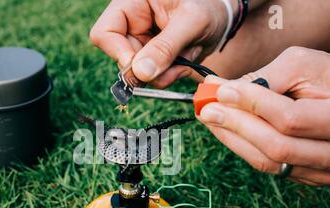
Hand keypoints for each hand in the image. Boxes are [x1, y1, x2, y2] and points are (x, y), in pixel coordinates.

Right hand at [90, 0, 232, 87]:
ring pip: (140, 73)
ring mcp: (143, 44)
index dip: (117, 52)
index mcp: (132, 5)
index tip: (140, 67)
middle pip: (122, 58)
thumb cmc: (209, 6)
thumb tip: (139, 74)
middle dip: (149, 69)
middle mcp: (133, 25)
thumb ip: (165, 47)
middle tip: (174, 68)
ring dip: (164, 73)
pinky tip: (186, 61)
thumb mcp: (191, 22)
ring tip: (186, 58)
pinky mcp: (154, 58)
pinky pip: (155, 77)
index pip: (105, 33)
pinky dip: (172, 75)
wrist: (224, 16)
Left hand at [197, 47, 329, 185]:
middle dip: (234, 124)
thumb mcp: (310, 65)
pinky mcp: (311, 176)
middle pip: (276, 146)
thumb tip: (226, 91)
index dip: (252, 104)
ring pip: (269, 161)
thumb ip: (271, 76)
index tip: (220, 91)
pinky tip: (227, 130)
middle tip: (206, 108)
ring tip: (209, 117)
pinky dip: (244, 147)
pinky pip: (270, 166)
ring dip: (232, 138)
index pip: (290, 119)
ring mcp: (327, 171)